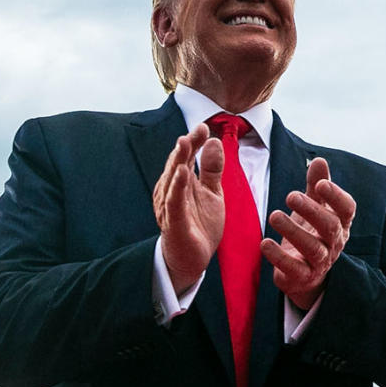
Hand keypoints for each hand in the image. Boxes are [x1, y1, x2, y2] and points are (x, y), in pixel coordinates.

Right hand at [153, 124, 223, 293]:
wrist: (192, 259)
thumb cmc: (199, 224)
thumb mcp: (212, 193)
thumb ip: (213, 169)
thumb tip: (214, 141)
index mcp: (181, 182)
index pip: (187, 156)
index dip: (194, 141)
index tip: (204, 127)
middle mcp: (172, 190)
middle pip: (178, 163)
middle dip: (186, 146)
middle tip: (196, 130)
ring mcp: (171, 205)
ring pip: (173, 179)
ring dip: (179, 160)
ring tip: (185, 142)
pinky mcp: (173, 222)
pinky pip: (174, 202)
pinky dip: (178, 187)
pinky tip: (183, 173)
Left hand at [262, 157, 355, 308]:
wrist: (305, 275)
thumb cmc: (311, 232)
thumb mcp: (314, 208)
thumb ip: (316, 185)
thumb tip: (320, 160)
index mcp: (340, 223)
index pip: (347, 209)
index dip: (336, 196)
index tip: (321, 184)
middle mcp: (334, 243)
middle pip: (330, 226)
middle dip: (311, 210)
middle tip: (290, 196)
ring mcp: (321, 262)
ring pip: (313, 248)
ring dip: (293, 231)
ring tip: (274, 215)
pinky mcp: (303, 277)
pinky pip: (294, 269)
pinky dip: (279, 257)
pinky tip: (264, 244)